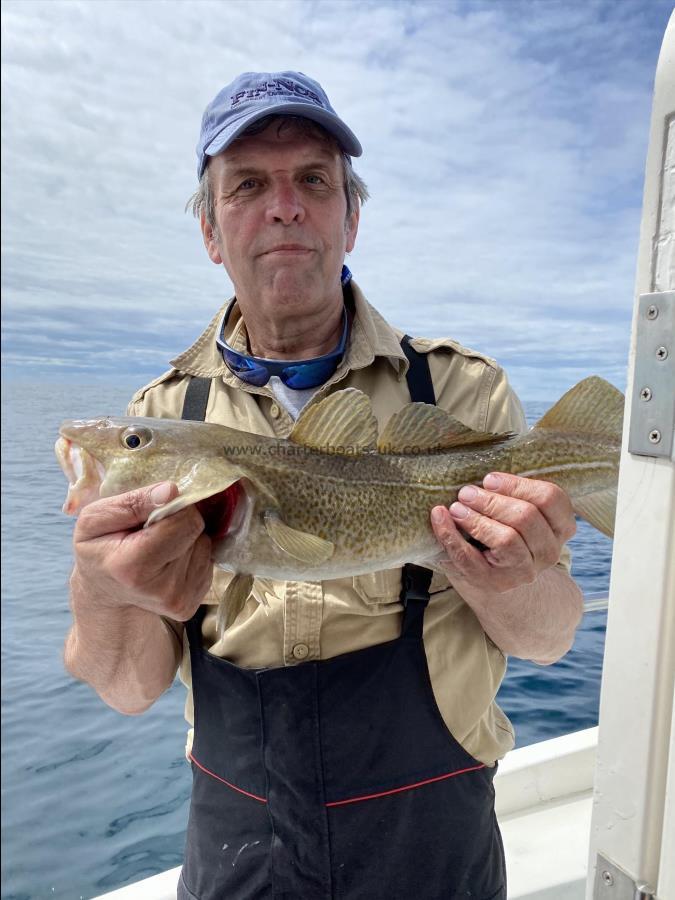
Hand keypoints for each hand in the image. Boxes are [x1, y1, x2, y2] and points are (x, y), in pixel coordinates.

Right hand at [71, 482, 212, 620]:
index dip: (172, 507)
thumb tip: (171, 491)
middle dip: (178, 522)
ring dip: (185, 540)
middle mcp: (163, 589)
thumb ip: (131, 503)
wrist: (101, 598)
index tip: (151, 513)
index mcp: (134, 567)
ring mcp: (179, 601)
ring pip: (203, 545)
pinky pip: (206, 563)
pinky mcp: (191, 606)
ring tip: (156, 549)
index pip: (183, 521)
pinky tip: (166, 563)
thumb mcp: (94, 521)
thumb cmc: (97, 553)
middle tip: (151, 532)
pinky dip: (189, 556)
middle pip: (196, 531)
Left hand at [430, 472, 575, 593]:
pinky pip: (470, 557)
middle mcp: (549, 551)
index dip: (518, 485)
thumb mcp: (518, 510)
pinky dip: (449, 534)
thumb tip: (485, 477)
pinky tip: (439, 516)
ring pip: (506, 539)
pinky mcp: (495, 583)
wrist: (496, 575)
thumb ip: (514, 493)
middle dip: (492, 501)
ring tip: (456, 506)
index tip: (489, 479)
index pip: (550, 498)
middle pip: (526, 517)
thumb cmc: (505, 530)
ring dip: (476, 518)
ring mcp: (525, 571)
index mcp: (561, 526)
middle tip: (466, 492)